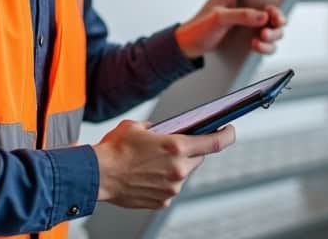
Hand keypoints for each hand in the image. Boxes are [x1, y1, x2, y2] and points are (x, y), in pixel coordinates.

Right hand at [93, 120, 234, 208]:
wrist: (98, 175)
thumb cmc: (115, 150)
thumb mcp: (137, 126)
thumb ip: (156, 128)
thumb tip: (161, 130)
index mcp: (176, 146)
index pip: (215, 142)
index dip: (227, 135)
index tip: (229, 130)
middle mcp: (178, 169)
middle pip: (199, 158)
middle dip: (192, 150)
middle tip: (176, 145)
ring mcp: (172, 188)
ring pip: (184, 173)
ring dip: (175, 166)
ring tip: (153, 161)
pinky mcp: (163, 201)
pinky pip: (170, 188)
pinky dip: (164, 180)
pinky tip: (148, 175)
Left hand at [174, 0, 286, 58]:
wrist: (189, 48)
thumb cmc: (198, 28)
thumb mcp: (219, 19)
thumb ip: (241, 15)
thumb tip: (264, 16)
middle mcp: (242, 7)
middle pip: (272, 8)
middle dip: (278, 16)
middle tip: (277, 21)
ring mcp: (246, 24)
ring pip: (273, 27)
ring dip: (273, 34)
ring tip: (262, 37)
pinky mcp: (247, 37)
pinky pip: (267, 42)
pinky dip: (266, 46)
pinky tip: (256, 45)